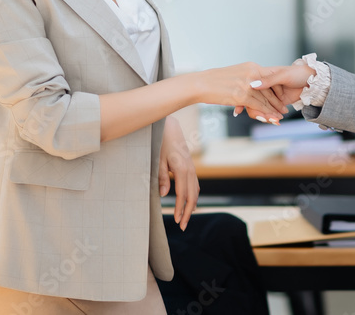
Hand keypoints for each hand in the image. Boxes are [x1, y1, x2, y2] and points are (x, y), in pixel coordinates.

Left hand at [159, 116, 198, 230]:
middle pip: (192, 196)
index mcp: (182, 169)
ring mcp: (192, 168)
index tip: (177, 221)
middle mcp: (190, 170)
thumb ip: (161, 177)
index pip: (183, 195)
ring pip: (196, 191)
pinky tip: (189, 203)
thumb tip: (164, 195)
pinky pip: (195, 185)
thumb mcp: (158, 159)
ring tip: (186, 218)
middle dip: (188, 212)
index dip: (180, 209)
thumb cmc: (161, 143)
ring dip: (191, 205)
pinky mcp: (191, 167)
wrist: (170, 128)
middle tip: (182, 226)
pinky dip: (193, 196)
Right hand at [193, 62, 288, 123]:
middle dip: (277, 101)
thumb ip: (245, 77)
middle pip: (269, 89)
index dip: (276, 89)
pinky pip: (258, 105)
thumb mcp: (233, 74)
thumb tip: (250, 84)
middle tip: (284, 109)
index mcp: (250, 67)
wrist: (200, 83)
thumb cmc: (213, 80)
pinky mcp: (241, 95)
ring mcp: (247, 84)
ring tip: (279, 117)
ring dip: (273, 110)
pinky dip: (265, 113)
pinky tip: (270, 118)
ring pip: (265, 99)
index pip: (269, 78)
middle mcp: (251, 73)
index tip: (282, 97)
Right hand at [236, 61, 315, 120]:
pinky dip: (269, 116)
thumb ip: (268, 80)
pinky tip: (273, 121)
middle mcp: (264, 85)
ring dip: (263, 115)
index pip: (248, 86)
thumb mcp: (283, 75)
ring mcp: (269, 95)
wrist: (312, 82)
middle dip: (254, 110)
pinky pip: (268, 111)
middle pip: (251, 99)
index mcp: (263, 75)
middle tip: (260, 118)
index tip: (237, 108)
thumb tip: (253, 85)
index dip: (242, 97)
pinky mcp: (276, 103)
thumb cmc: (298, 74)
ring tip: (272, 120)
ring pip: (259, 107)